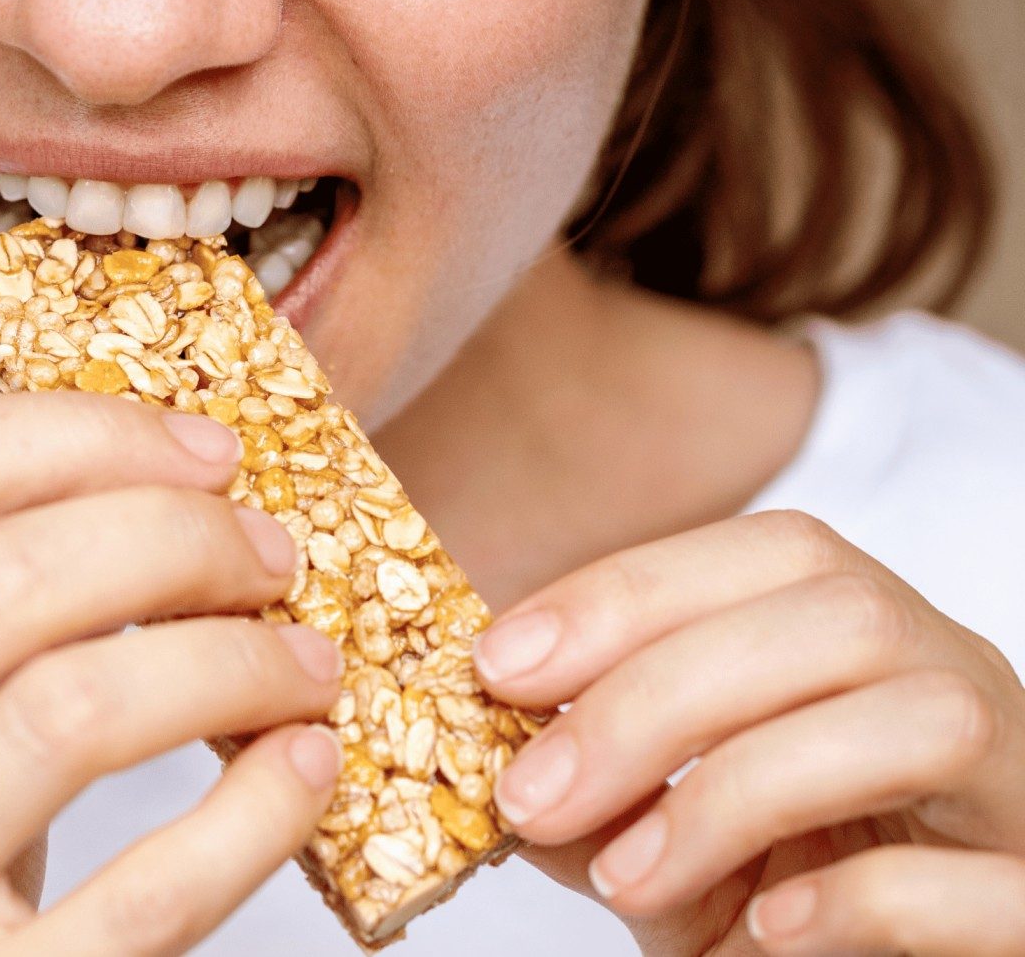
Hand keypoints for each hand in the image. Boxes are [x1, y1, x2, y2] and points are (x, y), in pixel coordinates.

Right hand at [0, 391, 344, 955]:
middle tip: (267, 553)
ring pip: (76, 712)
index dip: (78, 432)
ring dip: (230, 660)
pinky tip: (304, 764)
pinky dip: (255, 812)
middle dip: (175, 536)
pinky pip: (147, 893)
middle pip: (2, 582)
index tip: (200, 445)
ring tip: (300, 660)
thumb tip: (144, 475)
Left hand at [475, 510, 1024, 954]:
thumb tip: (502, 756)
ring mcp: (1020, 798)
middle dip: (656, 696)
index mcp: (869, 647)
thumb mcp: (666, 842)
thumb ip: (598, 796)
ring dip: (743, 789)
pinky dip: (862, 899)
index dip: (627, 593)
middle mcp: (959, 691)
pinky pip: (987, 884)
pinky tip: (767, 927)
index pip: (774, 553)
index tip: (501, 667)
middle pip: (839, 617)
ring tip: (628, 878)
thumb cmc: (785, 909)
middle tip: (534, 794)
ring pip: (926, 721)